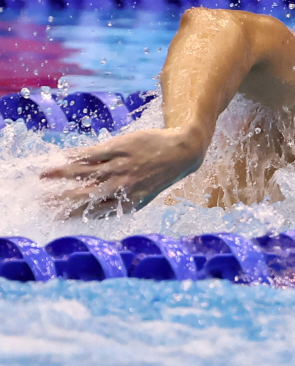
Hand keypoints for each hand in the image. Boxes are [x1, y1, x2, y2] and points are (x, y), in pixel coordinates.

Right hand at [42, 128, 203, 218]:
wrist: (182, 153)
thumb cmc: (160, 174)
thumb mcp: (141, 194)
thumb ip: (118, 201)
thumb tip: (93, 207)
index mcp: (126, 203)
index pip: (91, 212)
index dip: (70, 215)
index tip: (53, 217)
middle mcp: (120, 187)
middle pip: (82, 195)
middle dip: (58, 200)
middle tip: (40, 202)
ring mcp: (119, 167)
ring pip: (82, 173)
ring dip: (59, 175)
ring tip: (42, 176)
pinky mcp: (119, 148)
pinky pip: (91, 154)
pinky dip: (74, 156)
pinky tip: (62, 156)